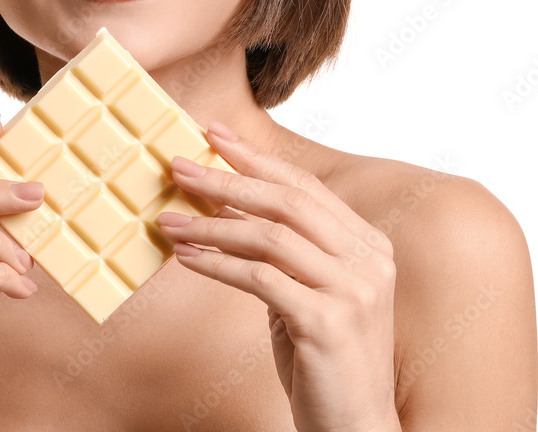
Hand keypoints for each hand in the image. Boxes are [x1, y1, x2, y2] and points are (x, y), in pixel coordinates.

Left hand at [158, 122, 399, 431]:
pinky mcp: (328, 322)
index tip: (214, 135)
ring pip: (270, 236)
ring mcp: (353, 290)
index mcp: (367, 243)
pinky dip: (218, 265)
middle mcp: (368, 259)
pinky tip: (187, 258)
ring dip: (212, 224)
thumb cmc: (324, 357)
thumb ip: (281, 250)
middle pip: (287, 200)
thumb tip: (222, 203)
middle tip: (179, 165)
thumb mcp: (306, 291)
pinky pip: (260, 280)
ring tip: (169, 220)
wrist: (355, 427)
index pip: (305, 186)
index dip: (256, 157)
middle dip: (227, 178)